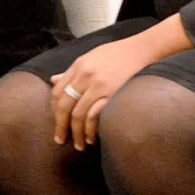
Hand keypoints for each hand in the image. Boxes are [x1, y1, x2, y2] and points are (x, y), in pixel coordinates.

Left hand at [49, 33, 163, 150]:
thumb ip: (71, 71)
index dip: (54, 111)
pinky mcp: (113, 94)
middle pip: (64, 106)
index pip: (57, 93)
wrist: (141, 50)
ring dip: (76, 133)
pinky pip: (94, 116)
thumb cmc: (116, 54)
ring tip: (78, 144)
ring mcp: (99, 86)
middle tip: (61, 140)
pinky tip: (92, 137)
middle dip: (60, 126)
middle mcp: (86, 76)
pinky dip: (91, 129)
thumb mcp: (90, 58)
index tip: (58, 122)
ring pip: (78, 114)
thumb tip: (53, 81)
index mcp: (78, 66)